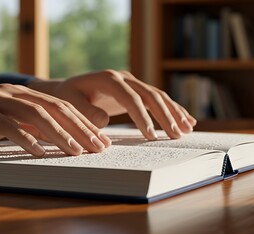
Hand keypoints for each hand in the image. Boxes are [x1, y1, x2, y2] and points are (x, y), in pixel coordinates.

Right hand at [0, 84, 110, 155]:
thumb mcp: (4, 121)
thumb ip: (26, 125)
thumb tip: (54, 139)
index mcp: (22, 94)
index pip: (60, 107)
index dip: (83, 123)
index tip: (100, 141)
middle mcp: (13, 92)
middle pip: (54, 108)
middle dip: (79, 129)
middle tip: (97, 147)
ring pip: (34, 114)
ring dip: (58, 134)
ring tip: (76, 152)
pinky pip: (5, 125)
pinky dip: (24, 138)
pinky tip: (39, 152)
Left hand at [29, 70, 195, 139]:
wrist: (67, 89)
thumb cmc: (67, 98)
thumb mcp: (70, 104)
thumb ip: (85, 112)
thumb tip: (105, 121)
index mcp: (108, 79)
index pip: (131, 98)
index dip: (143, 117)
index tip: (151, 136)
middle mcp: (123, 77)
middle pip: (150, 95)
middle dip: (165, 116)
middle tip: (177, 136)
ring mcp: (131, 82)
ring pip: (158, 96)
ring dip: (173, 112)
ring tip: (187, 130)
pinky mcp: (135, 89)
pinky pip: (157, 99)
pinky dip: (172, 109)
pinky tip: (186, 120)